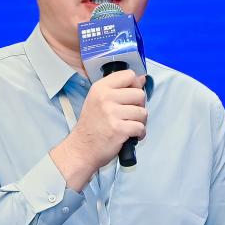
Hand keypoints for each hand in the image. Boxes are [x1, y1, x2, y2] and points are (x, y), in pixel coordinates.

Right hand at [50, 70, 145, 191]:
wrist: (82, 149)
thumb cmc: (91, 126)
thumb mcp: (98, 100)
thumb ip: (119, 89)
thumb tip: (142, 79)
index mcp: (100, 88)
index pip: (128, 75)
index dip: (135, 85)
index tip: (131, 96)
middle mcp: (105, 98)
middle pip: (139, 94)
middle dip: (139, 106)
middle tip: (130, 114)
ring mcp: (111, 113)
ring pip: (142, 112)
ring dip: (140, 122)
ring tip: (130, 126)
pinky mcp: (118, 129)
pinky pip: (140, 127)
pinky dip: (140, 134)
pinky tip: (131, 135)